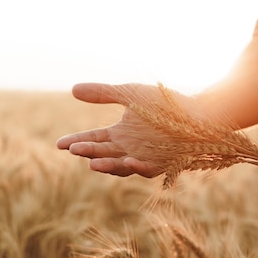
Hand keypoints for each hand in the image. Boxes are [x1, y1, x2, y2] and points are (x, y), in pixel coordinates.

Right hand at [56, 83, 189, 177]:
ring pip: (120, 166)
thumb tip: (73, 89)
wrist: (198, 113)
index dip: (76, 142)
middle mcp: (128, 149)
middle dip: (88, 152)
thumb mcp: (129, 94)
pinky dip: (138, 166)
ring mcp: (144, 159)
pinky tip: (129, 160)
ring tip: (93, 163)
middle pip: (103, 153)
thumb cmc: (165, 104)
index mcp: (120, 135)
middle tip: (74, 149)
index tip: (59, 144)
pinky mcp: (161, 164)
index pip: (92, 140)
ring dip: (107, 165)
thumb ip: (103, 93)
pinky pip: (147, 169)